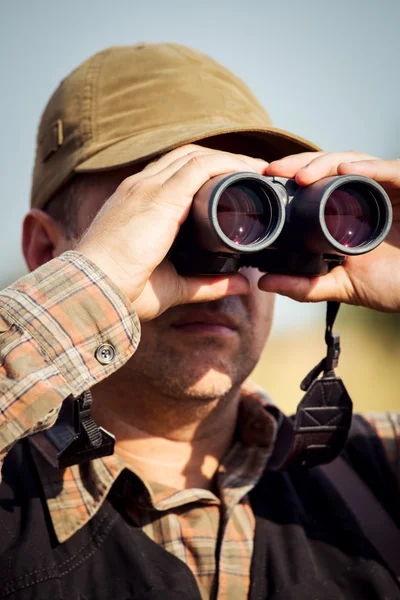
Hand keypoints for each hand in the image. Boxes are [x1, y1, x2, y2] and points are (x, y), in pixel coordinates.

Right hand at [76, 145, 267, 320]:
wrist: (95, 290)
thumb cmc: (124, 291)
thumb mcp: (174, 286)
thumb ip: (208, 284)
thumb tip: (242, 284)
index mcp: (138, 204)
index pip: (174, 173)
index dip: (206, 171)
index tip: (235, 182)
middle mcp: (141, 188)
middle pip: (187, 158)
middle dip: (222, 159)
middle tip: (253, 172)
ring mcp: (147, 188)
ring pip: (197, 157)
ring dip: (230, 158)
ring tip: (257, 168)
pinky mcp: (158, 196)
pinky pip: (200, 167)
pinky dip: (227, 164)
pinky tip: (247, 170)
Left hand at [258, 151, 399, 311]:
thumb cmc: (394, 283)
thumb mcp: (343, 286)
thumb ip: (306, 285)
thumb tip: (264, 283)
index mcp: (347, 210)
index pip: (315, 183)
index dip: (291, 177)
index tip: (265, 181)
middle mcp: (365, 193)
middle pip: (328, 166)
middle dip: (299, 164)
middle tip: (274, 170)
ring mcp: (387, 188)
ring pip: (353, 161)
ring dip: (325, 164)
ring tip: (302, 176)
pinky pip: (389, 170)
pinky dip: (368, 168)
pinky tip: (345, 171)